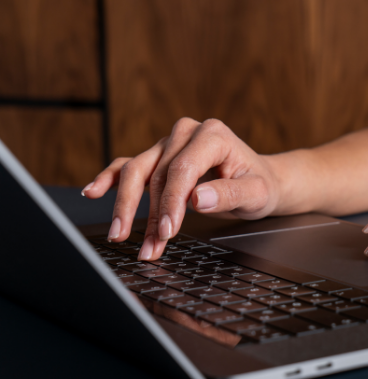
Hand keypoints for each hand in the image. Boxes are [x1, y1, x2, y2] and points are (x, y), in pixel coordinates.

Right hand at [82, 117, 280, 260]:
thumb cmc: (260, 185)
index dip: (172, 202)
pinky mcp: (159, 156)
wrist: (261, 180)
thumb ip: (229, 194)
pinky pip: (128, 165)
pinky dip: (110, 178)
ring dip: (127, 206)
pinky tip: (93, 191)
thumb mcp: (256, 193)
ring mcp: (169, 143)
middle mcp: (187, 133)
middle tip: (148, 245)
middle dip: (151, 214)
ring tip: (121, 235)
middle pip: (157, 173)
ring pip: (138, 171)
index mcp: (213, 135)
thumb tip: (198, 199)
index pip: (183, 169)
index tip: (168, 231)